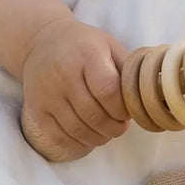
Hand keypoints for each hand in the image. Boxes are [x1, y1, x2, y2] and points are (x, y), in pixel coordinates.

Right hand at [20, 17, 129, 158]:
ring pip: (78, 129)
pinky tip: (88, 136)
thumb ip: (127, 69)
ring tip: (107, 132)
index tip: (127, 112)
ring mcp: (47, 93)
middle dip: (114, 127)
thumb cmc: (83, 45)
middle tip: (121, 127)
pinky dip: (78, 142)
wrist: (41, 42)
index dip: (122, 109)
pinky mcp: (36, 109)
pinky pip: (59, 136)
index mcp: (86, 54)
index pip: (108, 91)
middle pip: (94, 114)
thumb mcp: (109, 45)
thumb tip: (147, 96)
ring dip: (98, 137)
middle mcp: (63, 74)